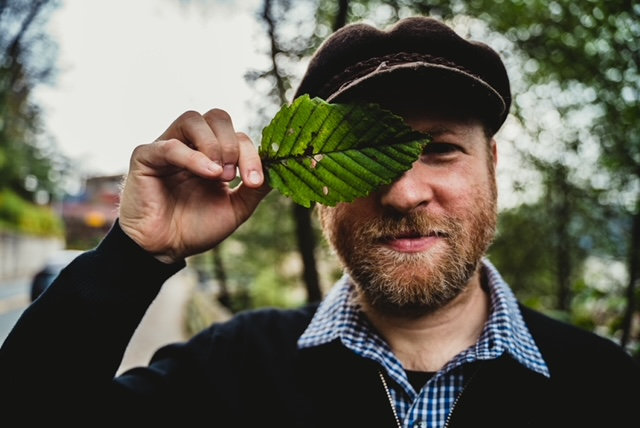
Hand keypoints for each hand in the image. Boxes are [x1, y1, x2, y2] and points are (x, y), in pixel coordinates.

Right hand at [118, 109, 270, 262]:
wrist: (166, 249)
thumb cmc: (197, 227)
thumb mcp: (236, 208)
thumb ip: (256, 189)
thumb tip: (279, 168)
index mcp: (212, 153)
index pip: (237, 135)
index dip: (251, 153)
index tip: (255, 180)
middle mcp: (190, 145)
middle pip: (217, 116)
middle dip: (233, 144)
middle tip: (233, 175)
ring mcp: (167, 147)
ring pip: (193, 119)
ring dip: (214, 145)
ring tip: (219, 175)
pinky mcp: (145, 157)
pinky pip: (169, 145)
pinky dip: (193, 157)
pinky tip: (208, 174)